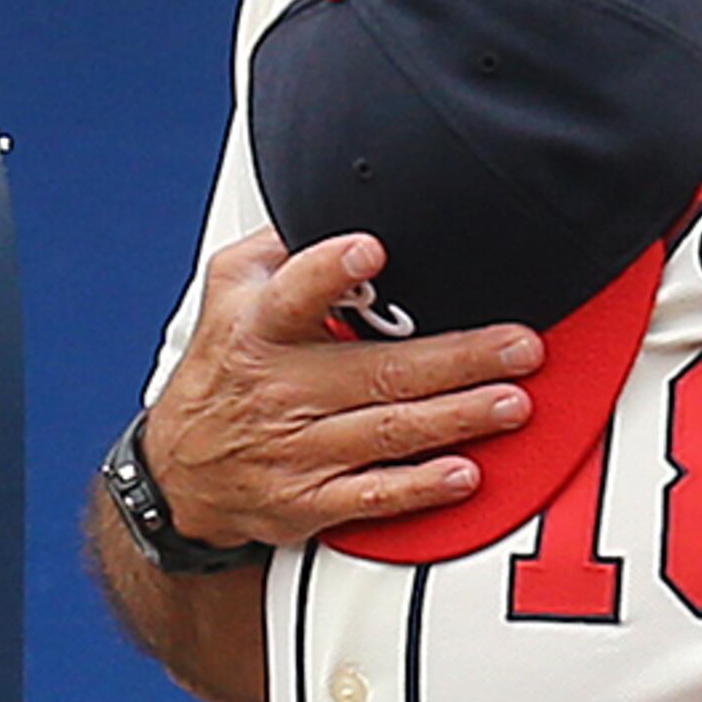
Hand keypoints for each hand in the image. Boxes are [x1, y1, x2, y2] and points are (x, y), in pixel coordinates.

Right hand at [141, 231, 540, 551]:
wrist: (182, 471)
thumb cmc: (224, 367)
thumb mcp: (229, 291)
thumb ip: (281, 250)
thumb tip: (335, 201)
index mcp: (261, 328)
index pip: (293, 294)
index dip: (329, 271)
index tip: (371, 250)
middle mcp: (283, 389)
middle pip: (380, 370)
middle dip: (458, 358)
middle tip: (519, 345)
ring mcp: (300, 448)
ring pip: (390, 430)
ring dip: (458, 417)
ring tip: (512, 402)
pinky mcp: (312, 500)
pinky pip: (375, 494)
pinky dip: (421, 487)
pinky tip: (464, 474)